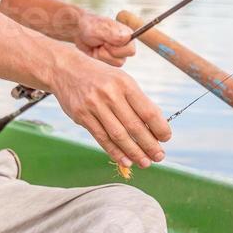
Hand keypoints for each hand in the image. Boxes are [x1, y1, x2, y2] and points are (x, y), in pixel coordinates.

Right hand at [50, 49, 170, 168]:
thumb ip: (138, 101)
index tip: (166, 138)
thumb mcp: (121, 80)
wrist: (65, 69)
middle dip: (149, 145)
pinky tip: (126, 160)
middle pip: (134, 126)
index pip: (148, 111)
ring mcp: (94, 106)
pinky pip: (101, 138)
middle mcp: (110, 94)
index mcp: (125, 83)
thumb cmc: (101, 77)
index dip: (159, 127)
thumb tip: (156, 126)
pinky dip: (115, 151)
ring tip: (145, 162)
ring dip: (134, 152)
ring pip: (118, 135)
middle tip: (159, 156)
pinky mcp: (82, 116)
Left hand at [74, 14, 135, 67]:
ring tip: (98, 46)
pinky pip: (107, 68)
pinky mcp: (110, 61)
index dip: (116, 49)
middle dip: (107, 53)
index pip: (130, 51)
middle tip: (101, 43)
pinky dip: (99, 60)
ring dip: (102, 56)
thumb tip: (127, 37)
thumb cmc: (90, 26)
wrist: (80, 31)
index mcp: (127, 35)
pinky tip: (96, 51)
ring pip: (114, 65)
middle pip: (122, 60)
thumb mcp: (99, 28)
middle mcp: (125, 46)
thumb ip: (113, 33)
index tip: (106, 41)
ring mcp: (118, 55)